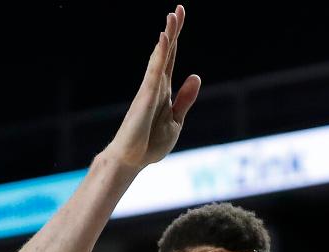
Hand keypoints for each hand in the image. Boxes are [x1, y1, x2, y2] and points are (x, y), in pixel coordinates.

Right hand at [103, 6, 200, 169]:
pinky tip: (165, 39)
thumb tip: (196, 75)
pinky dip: (161, 55)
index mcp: (164, 90)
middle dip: (173, 30)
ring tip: (172, 15)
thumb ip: (185, 99)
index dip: (176, 38)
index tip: (179, 16)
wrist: (132, 160)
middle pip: (166, 52)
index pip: (172, 58)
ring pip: (160, 57)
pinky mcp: (146, 97)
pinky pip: (155, 71)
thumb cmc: (150, 144)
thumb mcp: (176, 120)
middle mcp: (156, 85)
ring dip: (168, 36)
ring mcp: (150, 89)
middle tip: (178, 8)